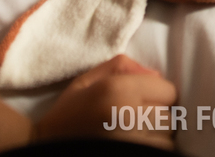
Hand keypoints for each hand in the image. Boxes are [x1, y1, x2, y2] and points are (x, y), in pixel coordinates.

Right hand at [36, 55, 176, 149]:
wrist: (45, 145)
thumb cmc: (69, 113)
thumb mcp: (89, 80)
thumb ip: (123, 66)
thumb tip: (157, 76)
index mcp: (118, 91)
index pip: (168, 91)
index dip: (157, 93)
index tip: (140, 99)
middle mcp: (129, 117)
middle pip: (169, 115)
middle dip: (155, 114)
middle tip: (132, 117)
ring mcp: (132, 142)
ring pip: (166, 137)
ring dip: (155, 135)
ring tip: (130, 132)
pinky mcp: (131, 155)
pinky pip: (159, 151)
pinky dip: (150, 147)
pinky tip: (132, 142)